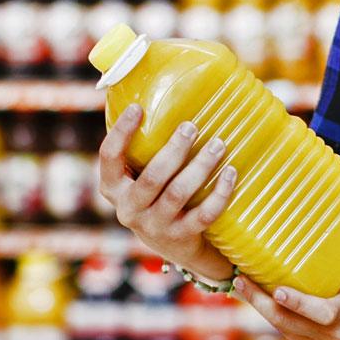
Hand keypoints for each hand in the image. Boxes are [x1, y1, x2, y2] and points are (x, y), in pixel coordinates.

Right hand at [98, 103, 236, 278]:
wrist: (175, 247)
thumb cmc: (156, 197)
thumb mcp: (139, 177)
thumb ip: (141, 149)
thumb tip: (149, 93)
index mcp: (113, 188)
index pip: (108, 158)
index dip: (121, 133)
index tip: (139, 108)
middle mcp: (129, 210)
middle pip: (152, 177)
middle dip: (174, 150)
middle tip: (192, 126)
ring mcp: (155, 226)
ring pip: (178, 193)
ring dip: (201, 166)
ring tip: (218, 144)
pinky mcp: (181, 237)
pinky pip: (204, 214)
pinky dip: (220, 193)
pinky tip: (231, 173)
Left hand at [233, 226, 339, 339]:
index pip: (323, 312)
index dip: (298, 303)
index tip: (277, 290)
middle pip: (291, 324)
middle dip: (261, 303)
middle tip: (241, 282)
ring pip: (288, 335)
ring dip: (271, 315)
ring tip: (251, 293)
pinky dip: (287, 331)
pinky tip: (282, 315)